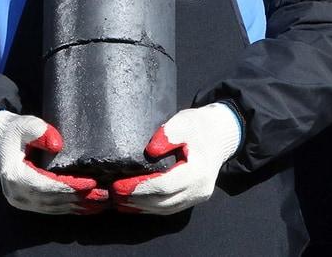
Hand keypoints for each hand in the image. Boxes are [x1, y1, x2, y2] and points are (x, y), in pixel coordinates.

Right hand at [0, 110, 107, 214]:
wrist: (0, 142)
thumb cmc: (15, 131)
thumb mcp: (25, 124)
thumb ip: (39, 131)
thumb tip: (57, 145)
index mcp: (14, 174)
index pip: (46, 185)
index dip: (69, 186)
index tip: (91, 183)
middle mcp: (16, 193)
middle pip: (52, 199)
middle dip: (79, 198)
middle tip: (104, 195)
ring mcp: (21, 200)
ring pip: (53, 207)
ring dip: (77, 206)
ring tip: (101, 203)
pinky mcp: (27, 203)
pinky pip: (50, 208)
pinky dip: (69, 208)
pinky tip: (86, 207)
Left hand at [111, 102, 242, 214]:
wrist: (220, 135)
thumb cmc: (199, 126)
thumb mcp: (184, 122)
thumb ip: (168, 134)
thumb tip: (150, 152)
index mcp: (199, 172)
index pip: (165, 185)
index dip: (140, 187)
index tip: (118, 184)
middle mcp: (199, 190)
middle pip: (163, 201)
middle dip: (135, 199)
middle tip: (111, 193)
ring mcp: (196, 197)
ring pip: (164, 209)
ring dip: (139, 207)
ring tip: (117, 201)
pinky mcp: (191, 199)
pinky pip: (168, 208)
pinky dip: (148, 208)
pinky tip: (132, 204)